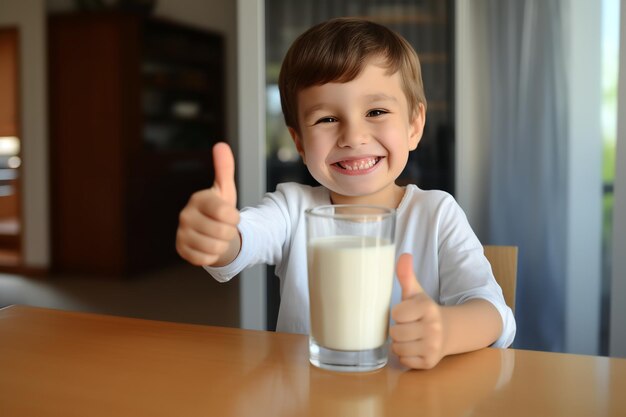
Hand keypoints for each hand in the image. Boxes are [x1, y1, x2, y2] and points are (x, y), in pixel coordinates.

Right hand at [176, 142, 240, 265]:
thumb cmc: (219, 210)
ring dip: (222, 245)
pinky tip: (209, 247)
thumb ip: (224, 169)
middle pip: (222, 232)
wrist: (210, 233)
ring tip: (217, 237)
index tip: (231, 216)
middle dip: (230, 233)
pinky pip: (206, 259)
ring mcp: (181, 233)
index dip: (235, 218)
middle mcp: (185, 215)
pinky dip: (213, 256)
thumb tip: (221, 145)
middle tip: (224, 228)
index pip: (225, 212)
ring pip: (215, 247)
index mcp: (198, 199)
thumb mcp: (225, 190)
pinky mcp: (181, 249)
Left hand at [390, 253, 445, 368]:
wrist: (450, 331)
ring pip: (398, 348)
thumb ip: (407, 275)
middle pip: (395, 333)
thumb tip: (404, 254)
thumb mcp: (416, 292)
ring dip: (400, 343)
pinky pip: (404, 361)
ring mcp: (433, 347)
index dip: (398, 313)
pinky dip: (405, 356)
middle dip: (399, 329)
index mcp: (427, 308)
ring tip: (411, 336)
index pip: (396, 314)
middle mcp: (433, 328)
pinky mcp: (430, 363)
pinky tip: (415, 347)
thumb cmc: (425, 311)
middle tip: (409, 326)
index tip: (407, 312)